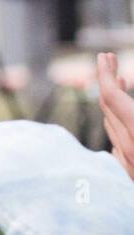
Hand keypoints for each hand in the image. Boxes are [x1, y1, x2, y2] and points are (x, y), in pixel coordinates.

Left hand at [97, 52, 133, 180]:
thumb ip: (131, 113)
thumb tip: (114, 93)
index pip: (111, 97)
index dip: (105, 73)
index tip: (104, 55)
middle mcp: (131, 151)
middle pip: (108, 109)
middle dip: (107, 82)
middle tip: (109, 62)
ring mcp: (131, 167)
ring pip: (113, 129)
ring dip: (113, 104)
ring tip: (118, 85)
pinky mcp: (133, 179)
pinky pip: (120, 148)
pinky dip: (119, 128)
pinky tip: (123, 126)